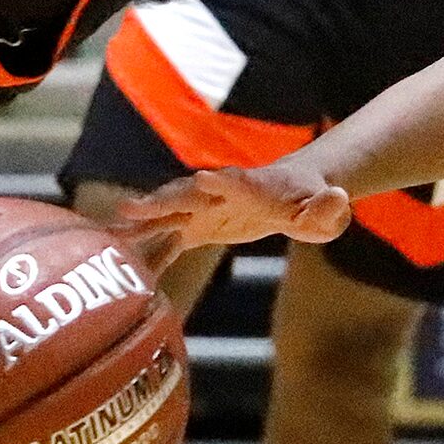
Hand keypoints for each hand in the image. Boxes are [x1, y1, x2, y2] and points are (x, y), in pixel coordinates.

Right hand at [117, 157, 352, 249]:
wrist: (296, 192)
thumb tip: (338, 201)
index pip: (237, 183)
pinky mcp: (199, 227)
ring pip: (167, 215)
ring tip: (106, 235)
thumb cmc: (314, 201)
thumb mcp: (328, 209)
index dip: (223, 182)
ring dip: (139, 226)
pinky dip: (148, 252)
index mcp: (253, 187)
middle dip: (161, 201)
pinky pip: (169, 241)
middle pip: (188, 196)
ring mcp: (205, 210)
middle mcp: (220, 194)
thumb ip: (330, 209)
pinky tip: (121, 266)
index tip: (203, 178)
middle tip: (130, 208)